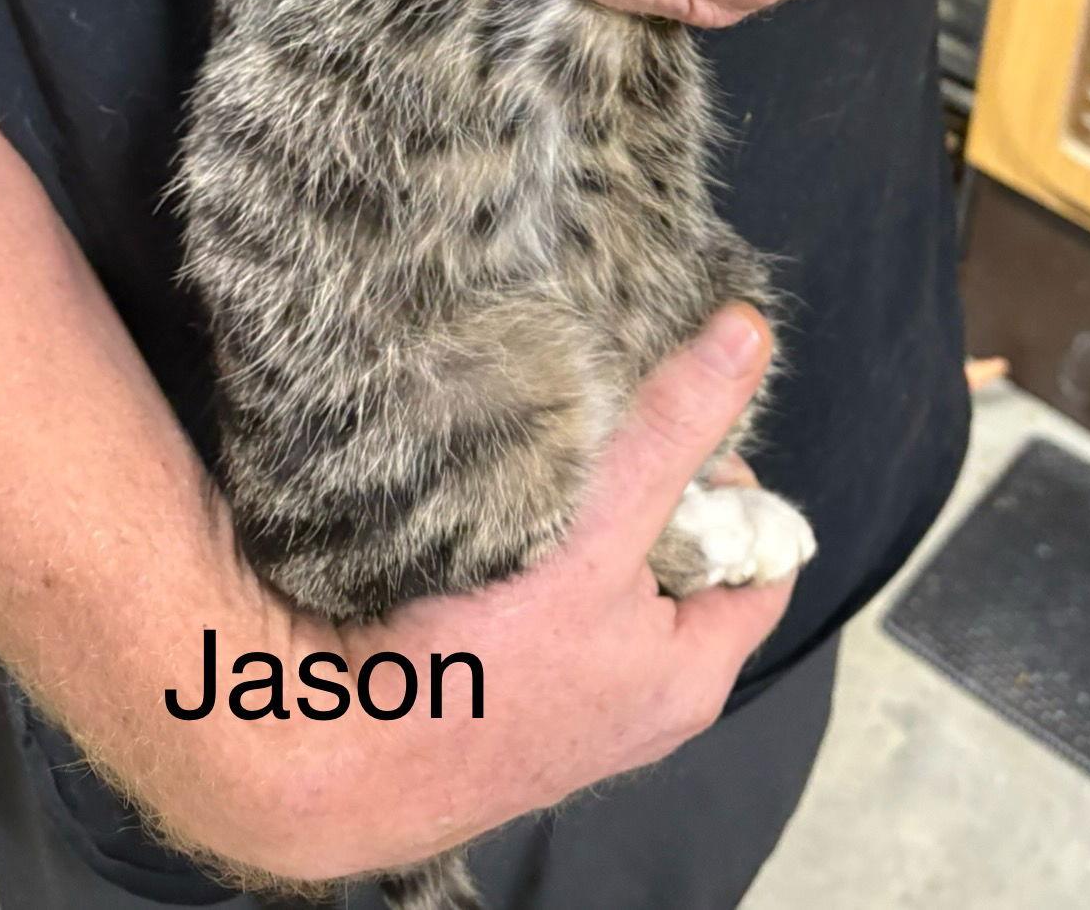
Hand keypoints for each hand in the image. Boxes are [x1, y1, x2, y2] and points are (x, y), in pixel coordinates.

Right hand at [198, 308, 790, 884]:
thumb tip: (747, 335)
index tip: (683, 426)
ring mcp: (567, 701)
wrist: (327, 754)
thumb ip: (674, 434)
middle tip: (606, 430)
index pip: (762, 561)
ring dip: (583, 521)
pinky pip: (541, 603)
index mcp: (691, 675)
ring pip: (605, 579)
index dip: (736, 484)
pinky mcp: (499, 692)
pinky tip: (494, 514)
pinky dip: (529, 554)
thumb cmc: (478, 664)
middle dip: (652, 495)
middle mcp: (640, 700)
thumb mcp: (600, 535)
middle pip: (682, 564)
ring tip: (547, 464)